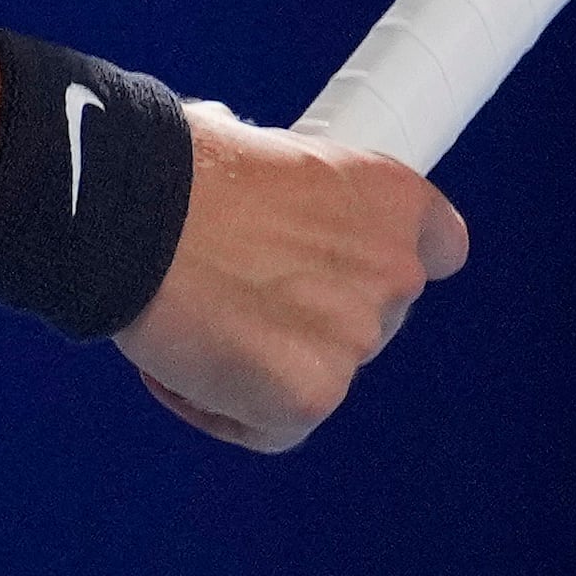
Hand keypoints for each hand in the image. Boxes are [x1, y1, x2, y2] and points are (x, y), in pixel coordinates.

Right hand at [112, 103, 465, 452]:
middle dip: (307, 316)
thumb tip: (264, 202)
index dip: (389, 259)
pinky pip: (270, 425)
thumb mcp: (264, 149)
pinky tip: (181, 361)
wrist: (135, 214)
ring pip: (314, 374)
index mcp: (389, 197)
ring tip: (193, 319)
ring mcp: (354, 342)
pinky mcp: (309, 400)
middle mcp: (391, 272)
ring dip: (260, 362)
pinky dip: (222, 407)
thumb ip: (296, 194)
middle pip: (367, 320)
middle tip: (235, 291)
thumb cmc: (180, 170)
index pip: (440, 247)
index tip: (350, 266)